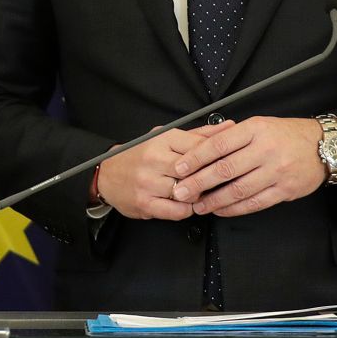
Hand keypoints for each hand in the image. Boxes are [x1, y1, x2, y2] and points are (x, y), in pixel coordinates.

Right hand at [94, 121, 235, 219]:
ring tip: (198, 191)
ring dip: (198, 194)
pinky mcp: (145, 203)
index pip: (200, 146)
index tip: (226, 161)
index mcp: (161, 140)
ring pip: (189, 192)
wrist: (106, 173)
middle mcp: (154, 159)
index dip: (218, 156)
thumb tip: (229, 126)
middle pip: (196, 170)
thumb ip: (199, 134)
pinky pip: (178, 211)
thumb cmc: (139, 154)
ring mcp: (148, 182)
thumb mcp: (165, 137)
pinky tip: (186, 202)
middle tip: (215, 179)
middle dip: (209, 177)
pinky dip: (187, 209)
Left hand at [170, 116, 326, 217]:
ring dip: (214, 200)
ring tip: (198, 205)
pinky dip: (235, 209)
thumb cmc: (286, 134)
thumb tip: (200, 150)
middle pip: (225, 169)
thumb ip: (233, 136)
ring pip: (239, 189)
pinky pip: (255, 202)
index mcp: (255, 129)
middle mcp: (265, 150)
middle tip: (181, 192)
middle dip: (198, 182)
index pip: (218, 144)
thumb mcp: (259, 124)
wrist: (323, 147)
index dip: (195, 158)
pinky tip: (221, 210)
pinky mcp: (285, 190)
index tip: (179, 168)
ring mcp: (276, 171)